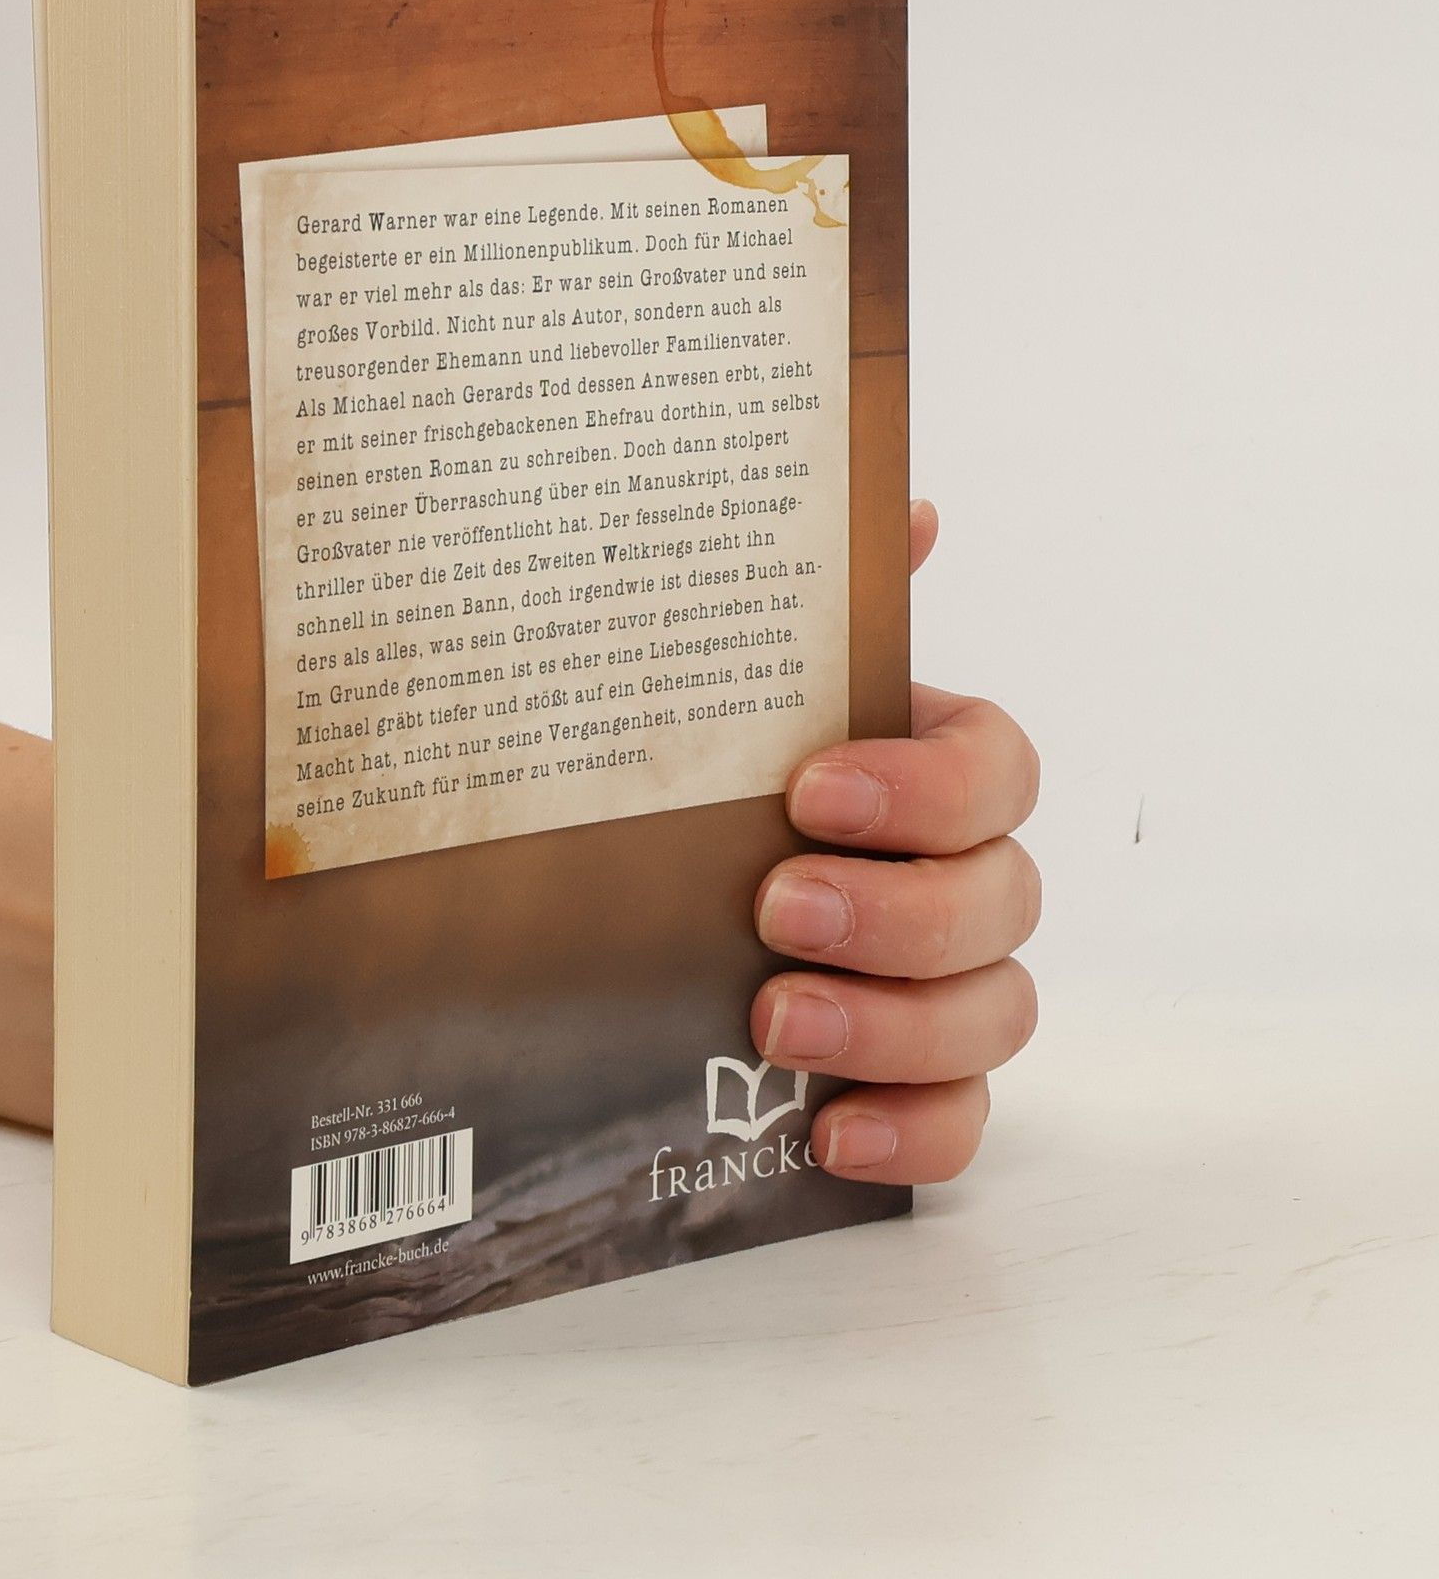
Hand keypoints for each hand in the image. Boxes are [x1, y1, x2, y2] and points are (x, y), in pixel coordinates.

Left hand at [750, 500, 1040, 1183]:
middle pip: (1005, 901)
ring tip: (776, 1019)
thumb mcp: (724, 672)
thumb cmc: (700, 764)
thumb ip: (809, 593)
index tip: (813, 791)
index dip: (929, 787)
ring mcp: (941, 983)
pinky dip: (914, 1134)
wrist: (631, 875)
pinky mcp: (907, 1078)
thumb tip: (908, 502)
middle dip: (902, 912)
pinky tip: (828, 1133)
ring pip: (997, 1013)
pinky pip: (958, 1121)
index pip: (997, 770)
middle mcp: (955, 872)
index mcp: (924, 767)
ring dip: (897, 1024)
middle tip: (781, 909)